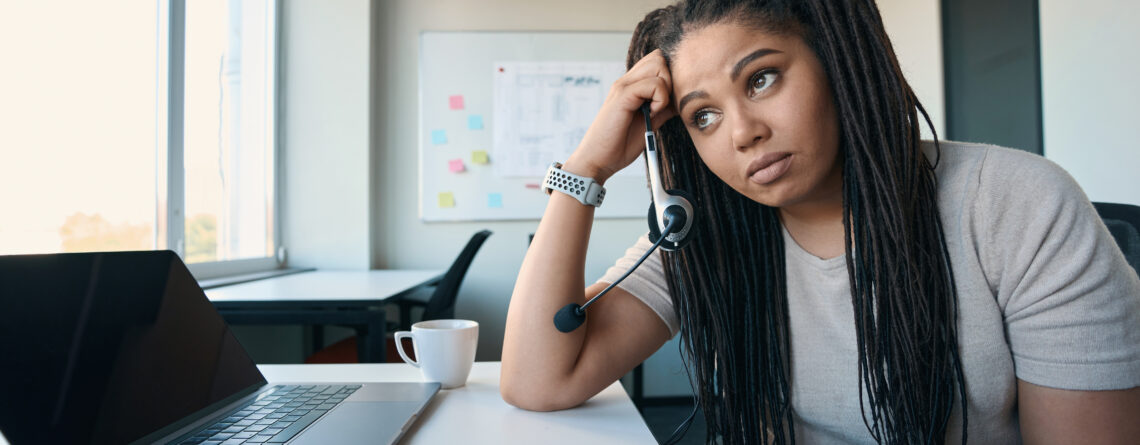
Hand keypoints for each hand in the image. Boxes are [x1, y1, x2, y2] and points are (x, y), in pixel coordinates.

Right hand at [564, 49, 678, 182]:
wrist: (598, 160)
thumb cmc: (618, 145)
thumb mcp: (648, 124)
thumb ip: (662, 109)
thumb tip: (679, 102)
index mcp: (631, 86)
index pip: (656, 61)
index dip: (669, 78)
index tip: (666, 103)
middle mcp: (626, 82)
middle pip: (659, 58)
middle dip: (670, 80)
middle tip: (662, 105)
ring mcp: (623, 86)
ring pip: (658, 65)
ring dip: (665, 89)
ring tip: (655, 111)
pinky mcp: (623, 95)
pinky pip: (654, 84)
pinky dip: (660, 100)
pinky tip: (651, 115)